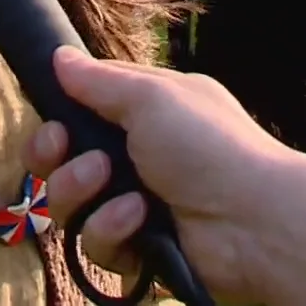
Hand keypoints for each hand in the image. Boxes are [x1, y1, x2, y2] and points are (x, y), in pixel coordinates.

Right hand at [23, 50, 295, 304]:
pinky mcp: (134, 248)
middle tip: (62, 148)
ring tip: (109, 180)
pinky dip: (110, 227)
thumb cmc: (209, 145)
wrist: (252, 220)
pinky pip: (94, 241)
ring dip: (79, 190)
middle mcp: (137, 155)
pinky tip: (137, 218)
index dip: (58, 118)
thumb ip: (99, 81)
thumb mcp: (152, 97)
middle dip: (53, 157)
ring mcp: (133, 203)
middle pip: (63, 161)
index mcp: (146, 112)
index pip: (81, 110)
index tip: (53, 121)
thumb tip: (59, 57)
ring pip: (69, 204)